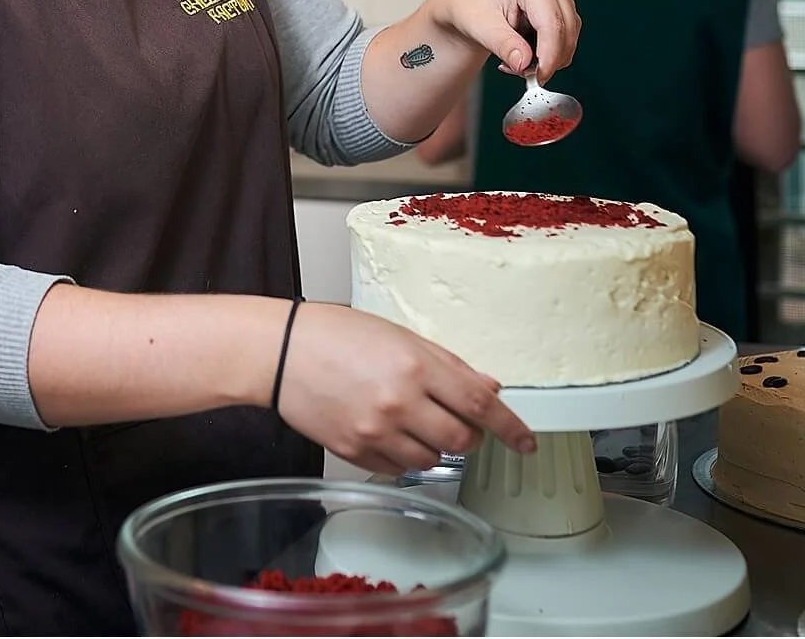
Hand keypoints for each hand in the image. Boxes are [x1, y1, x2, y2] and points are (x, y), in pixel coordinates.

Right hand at [274, 302, 536, 475]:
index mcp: (416, 366)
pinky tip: (390, 432)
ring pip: (432, 461)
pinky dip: (404, 457)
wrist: (278, 352)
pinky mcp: (354, 452)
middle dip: (469, 435)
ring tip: (415, 422)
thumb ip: (448, 364)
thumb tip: (489, 387)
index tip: (526, 442)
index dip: (512, 428)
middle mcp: (400, 403)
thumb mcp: (399, 335)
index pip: (481, 405)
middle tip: (456, 421)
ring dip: (436, 447)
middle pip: (462, 441)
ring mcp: (376, 432)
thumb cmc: (334, 333)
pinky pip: (398, 470)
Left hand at [428, 0, 580, 82]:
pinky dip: (547, 56)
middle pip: (565, 32)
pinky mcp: (560, 13)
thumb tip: (524, 63)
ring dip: (546, 59)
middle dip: (547, 60)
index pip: (552, 24)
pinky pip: (564, 42)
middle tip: (522, 74)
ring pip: (568, 39)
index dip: (549, 55)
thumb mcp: (481, 27)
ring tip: (514, 60)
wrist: (467, 5)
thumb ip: (504, 45)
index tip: (538, 78)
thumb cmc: (471, 7)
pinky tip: (522, 55)